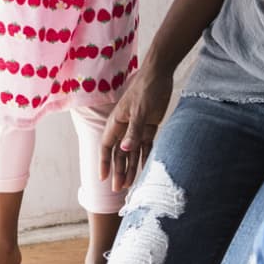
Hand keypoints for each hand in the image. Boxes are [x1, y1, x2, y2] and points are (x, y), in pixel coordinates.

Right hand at [99, 63, 174, 189]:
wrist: (161, 74)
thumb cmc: (146, 90)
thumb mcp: (140, 111)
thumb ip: (133, 131)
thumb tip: (124, 150)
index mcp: (117, 122)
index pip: (106, 146)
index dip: (104, 162)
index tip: (103, 178)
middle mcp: (124, 127)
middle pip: (119, 153)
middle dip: (118, 170)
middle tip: (118, 189)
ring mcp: (137, 127)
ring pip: (132, 152)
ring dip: (131, 168)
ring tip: (130, 185)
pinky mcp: (149, 126)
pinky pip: (146, 146)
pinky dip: (145, 157)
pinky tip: (145, 170)